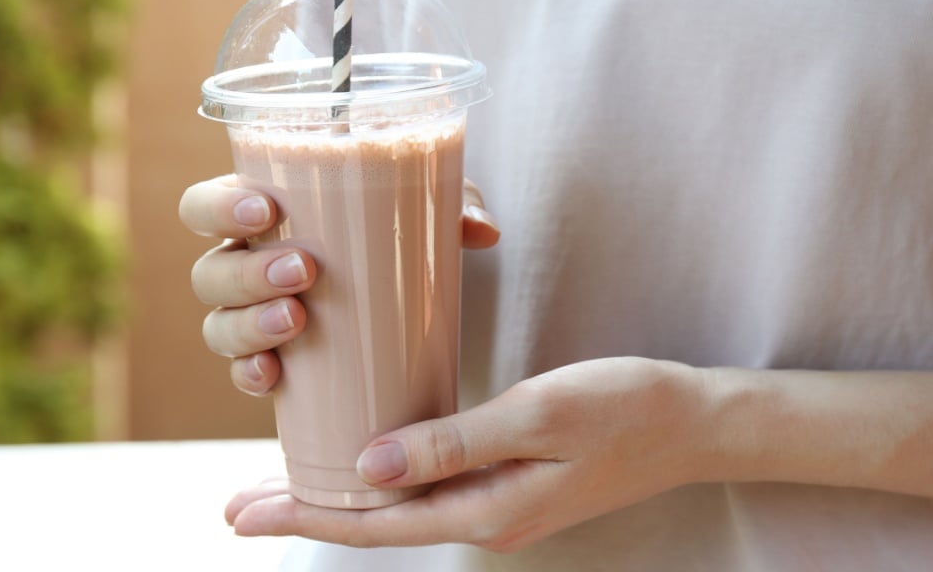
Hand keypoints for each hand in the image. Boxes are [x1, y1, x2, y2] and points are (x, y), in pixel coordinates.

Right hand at [178, 175, 500, 395]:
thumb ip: (454, 205)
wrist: (410, 306)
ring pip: (219, 325)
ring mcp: (252, 319)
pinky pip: (244, 373)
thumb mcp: (426, 213)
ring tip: (299, 319)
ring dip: (250, 324)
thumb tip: (482, 230)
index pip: (206, 205)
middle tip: (305, 270)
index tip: (267, 210)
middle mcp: (244, 267)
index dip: (220, 206)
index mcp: (261, 215)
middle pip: (209, 271)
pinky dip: (250, 375)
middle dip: (248, 271)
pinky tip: (271, 376)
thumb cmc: (399, 237)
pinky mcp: (275, 364)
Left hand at [224, 357, 706, 551]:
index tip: (242, 510)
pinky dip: (387, 477)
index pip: (374, 524)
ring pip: (402, 507)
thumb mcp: (539, 414)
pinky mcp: (510, 483)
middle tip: (239, 504)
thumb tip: (368, 466)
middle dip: (307, 511)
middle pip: (378, 522)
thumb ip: (454, 443)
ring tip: (288, 481)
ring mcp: (499, 505)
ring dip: (343, 496)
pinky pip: (432, 488)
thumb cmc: (624, 407)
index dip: (303, 516)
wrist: (693, 423)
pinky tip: (369, 457)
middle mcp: (485, 518)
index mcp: (486, 510)